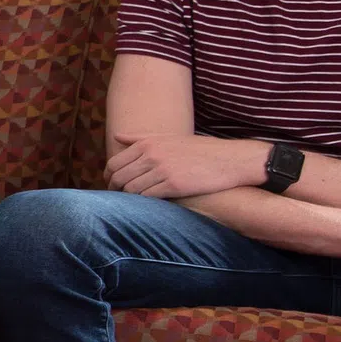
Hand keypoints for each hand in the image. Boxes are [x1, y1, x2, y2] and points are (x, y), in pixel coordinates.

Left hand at [108, 134, 268, 200]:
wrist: (231, 160)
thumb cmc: (201, 150)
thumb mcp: (170, 137)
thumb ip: (141, 138)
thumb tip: (116, 136)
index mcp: (148, 142)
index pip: (115, 162)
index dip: (109, 177)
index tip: (111, 185)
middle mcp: (152, 154)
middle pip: (119, 177)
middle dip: (114, 189)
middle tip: (117, 198)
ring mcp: (162, 170)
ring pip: (131, 189)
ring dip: (128, 198)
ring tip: (132, 203)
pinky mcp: (173, 185)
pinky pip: (147, 197)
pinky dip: (144, 203)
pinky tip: (148, 205)